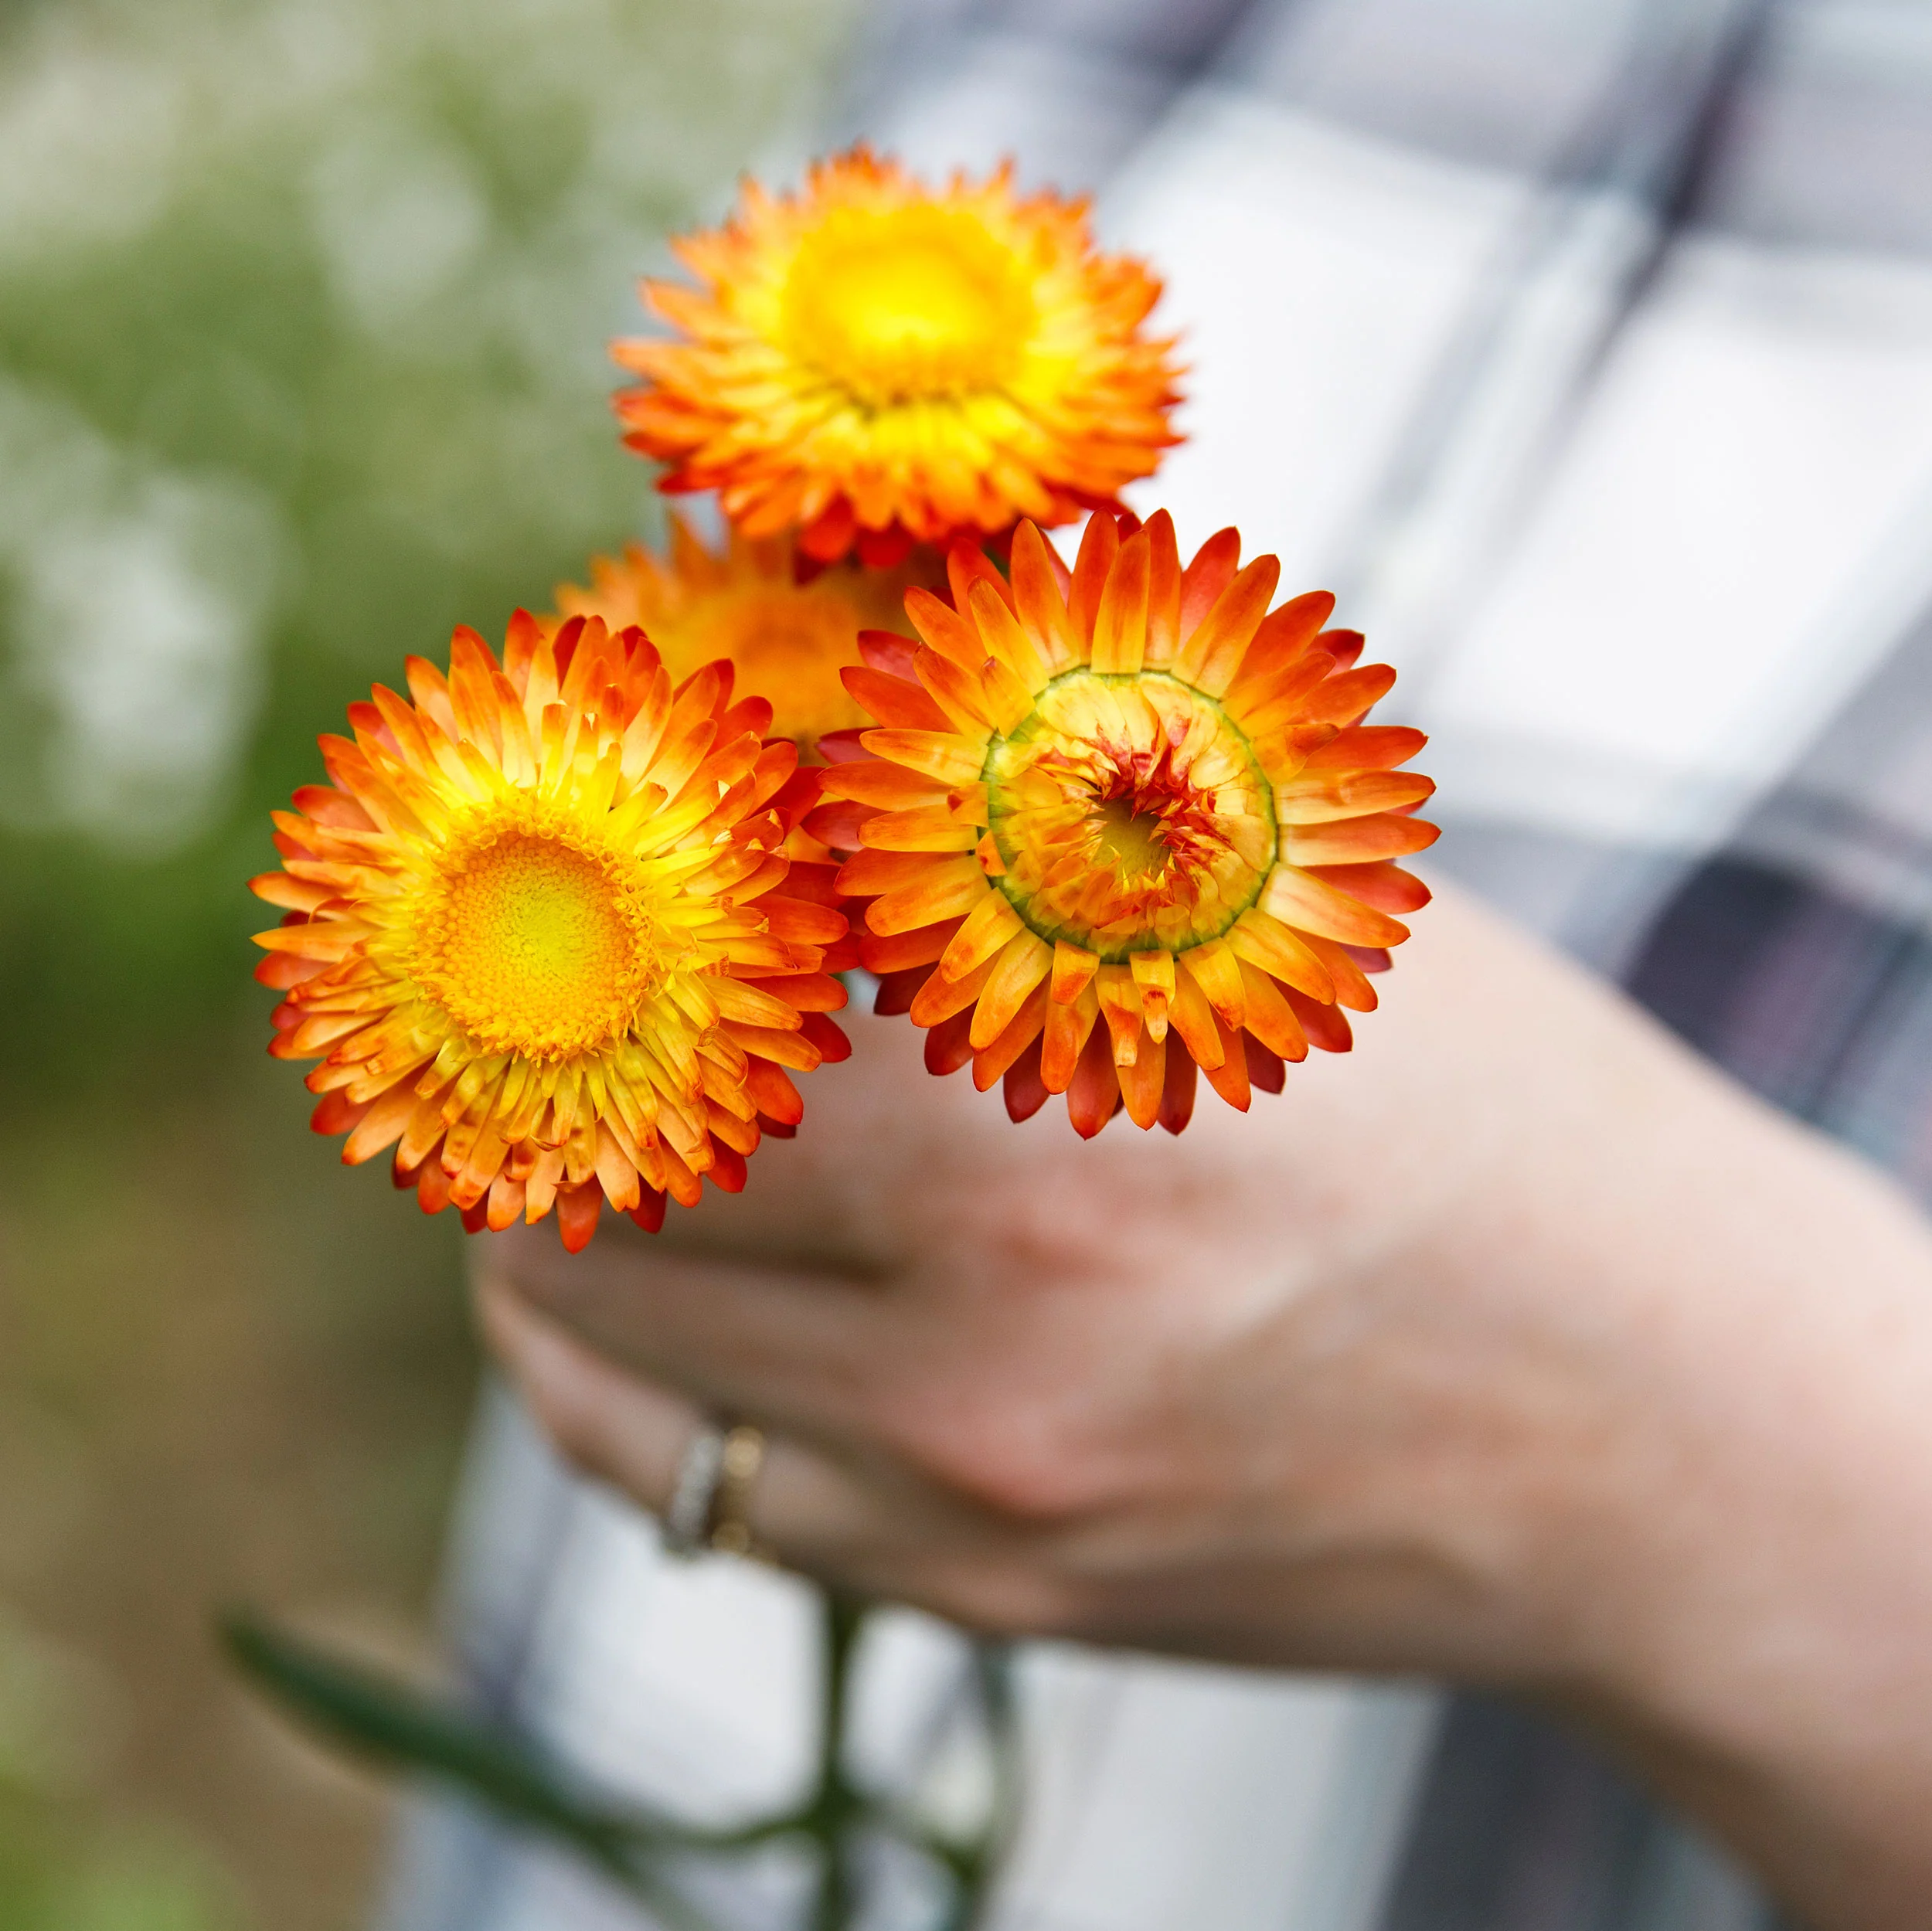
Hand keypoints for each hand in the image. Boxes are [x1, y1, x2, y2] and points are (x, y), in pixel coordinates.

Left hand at [475, 884, 1931, 1930]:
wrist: (1663, 1426)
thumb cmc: (1495, 1128)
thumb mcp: (1295, 919)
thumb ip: (1056, 795)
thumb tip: (858, 653)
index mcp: (1049, 1107)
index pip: (685, 988)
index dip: (595, 905)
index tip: (567, 868)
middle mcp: (983, 1324)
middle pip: (601, 1189)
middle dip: (547, 1079)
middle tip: (536, 1012)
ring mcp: (972, 1491)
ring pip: (608, 1367)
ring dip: (547, 1243)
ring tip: (550, 1168)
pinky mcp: (986, 1594)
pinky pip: (698, 1499)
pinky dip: (614, 1391)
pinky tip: (618, 1321)